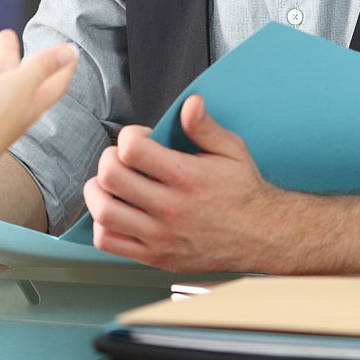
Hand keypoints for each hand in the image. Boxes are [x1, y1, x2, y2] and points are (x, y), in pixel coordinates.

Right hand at [0, 29, 75, 193]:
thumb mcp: (19, 86)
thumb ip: (41, 67)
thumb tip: (70, 51)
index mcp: (29, 104)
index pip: (53, 83)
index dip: (62, 66)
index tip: (67, 48)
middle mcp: (7, 115)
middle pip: (11, 82)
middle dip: (9, 57)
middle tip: (5, 35)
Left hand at [83, 94, 288, 270]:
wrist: (262, 236)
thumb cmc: (243, 192)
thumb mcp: (232, 150)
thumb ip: (205, 126)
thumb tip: (190, 104)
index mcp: (187, 178)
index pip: (132, 150)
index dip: (129, 136)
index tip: (138, 138)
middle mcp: (171, 208)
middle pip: (111, 177)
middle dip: (108, 159)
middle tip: (120, 158)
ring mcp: (161, 235)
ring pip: (104, 211)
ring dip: (98, 191)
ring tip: (110, 183)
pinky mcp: (155, 256)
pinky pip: (109, 242)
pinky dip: (102, 224)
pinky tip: (115, 211)